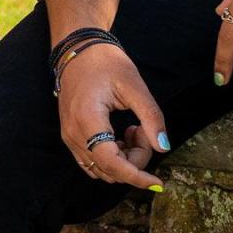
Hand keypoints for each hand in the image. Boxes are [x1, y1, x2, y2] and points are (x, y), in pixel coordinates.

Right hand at [56, 42, 168, 189]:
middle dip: (136, 159)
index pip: (112, 163)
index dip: (136, 176)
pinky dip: (113, 158)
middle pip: (110, 169)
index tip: (158, 182)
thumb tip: (163, 146)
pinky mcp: (70, 135)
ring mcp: (69, 136)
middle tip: (144, 129)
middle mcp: (73, 133)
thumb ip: (151, 116)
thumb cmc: (105, 62)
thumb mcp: (134, 84)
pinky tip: (122, 138)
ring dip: (125, 160)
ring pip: (102, 169)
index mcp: (87, 119)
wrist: (78, 49)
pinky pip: (93, 162)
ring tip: (134, 130)